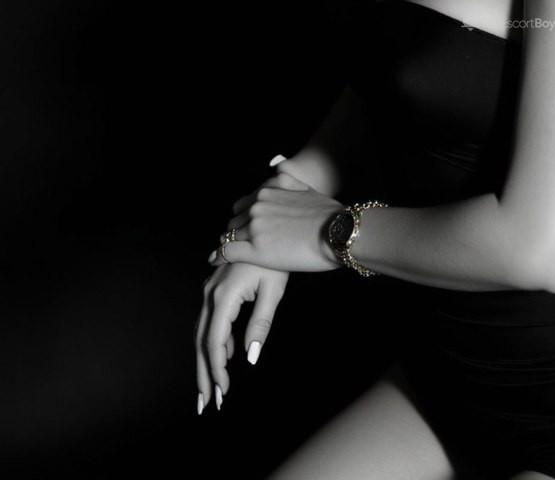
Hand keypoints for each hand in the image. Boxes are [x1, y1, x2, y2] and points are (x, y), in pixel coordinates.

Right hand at [195, 261, 288, 414]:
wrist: (272, 226)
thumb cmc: (278, 258)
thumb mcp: (273, 290)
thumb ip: (261, 324)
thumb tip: (249, 358)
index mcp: (223, 296)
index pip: (214, 342)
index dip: (217, 370)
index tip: (222, 394)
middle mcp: (210, 292)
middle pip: (201, 340)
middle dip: (203, 373)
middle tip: (206, 403)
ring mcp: (210, 287)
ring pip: (202, 330)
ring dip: (206, 359)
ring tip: (213, 385)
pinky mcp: (215, 284)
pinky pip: (209, 318)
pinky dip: (214, 339)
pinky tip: (227, 352)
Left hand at [209, 165, 342, 272]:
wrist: (337, 232)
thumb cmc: (326, 213)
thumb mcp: (304, 186)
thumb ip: (286, 178)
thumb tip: (277, 165)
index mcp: (267, 192)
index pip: (241, 206)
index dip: (243, 219)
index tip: (246, 228)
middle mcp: (257, 206)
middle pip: (234, 221)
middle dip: (237, 232)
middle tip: (241, 244)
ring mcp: (255, 228)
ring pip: (228, 236)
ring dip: (230, 243)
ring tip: (231, 254)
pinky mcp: (255, 250)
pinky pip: (226, 252)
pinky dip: (219, 256)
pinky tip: (215, 260)